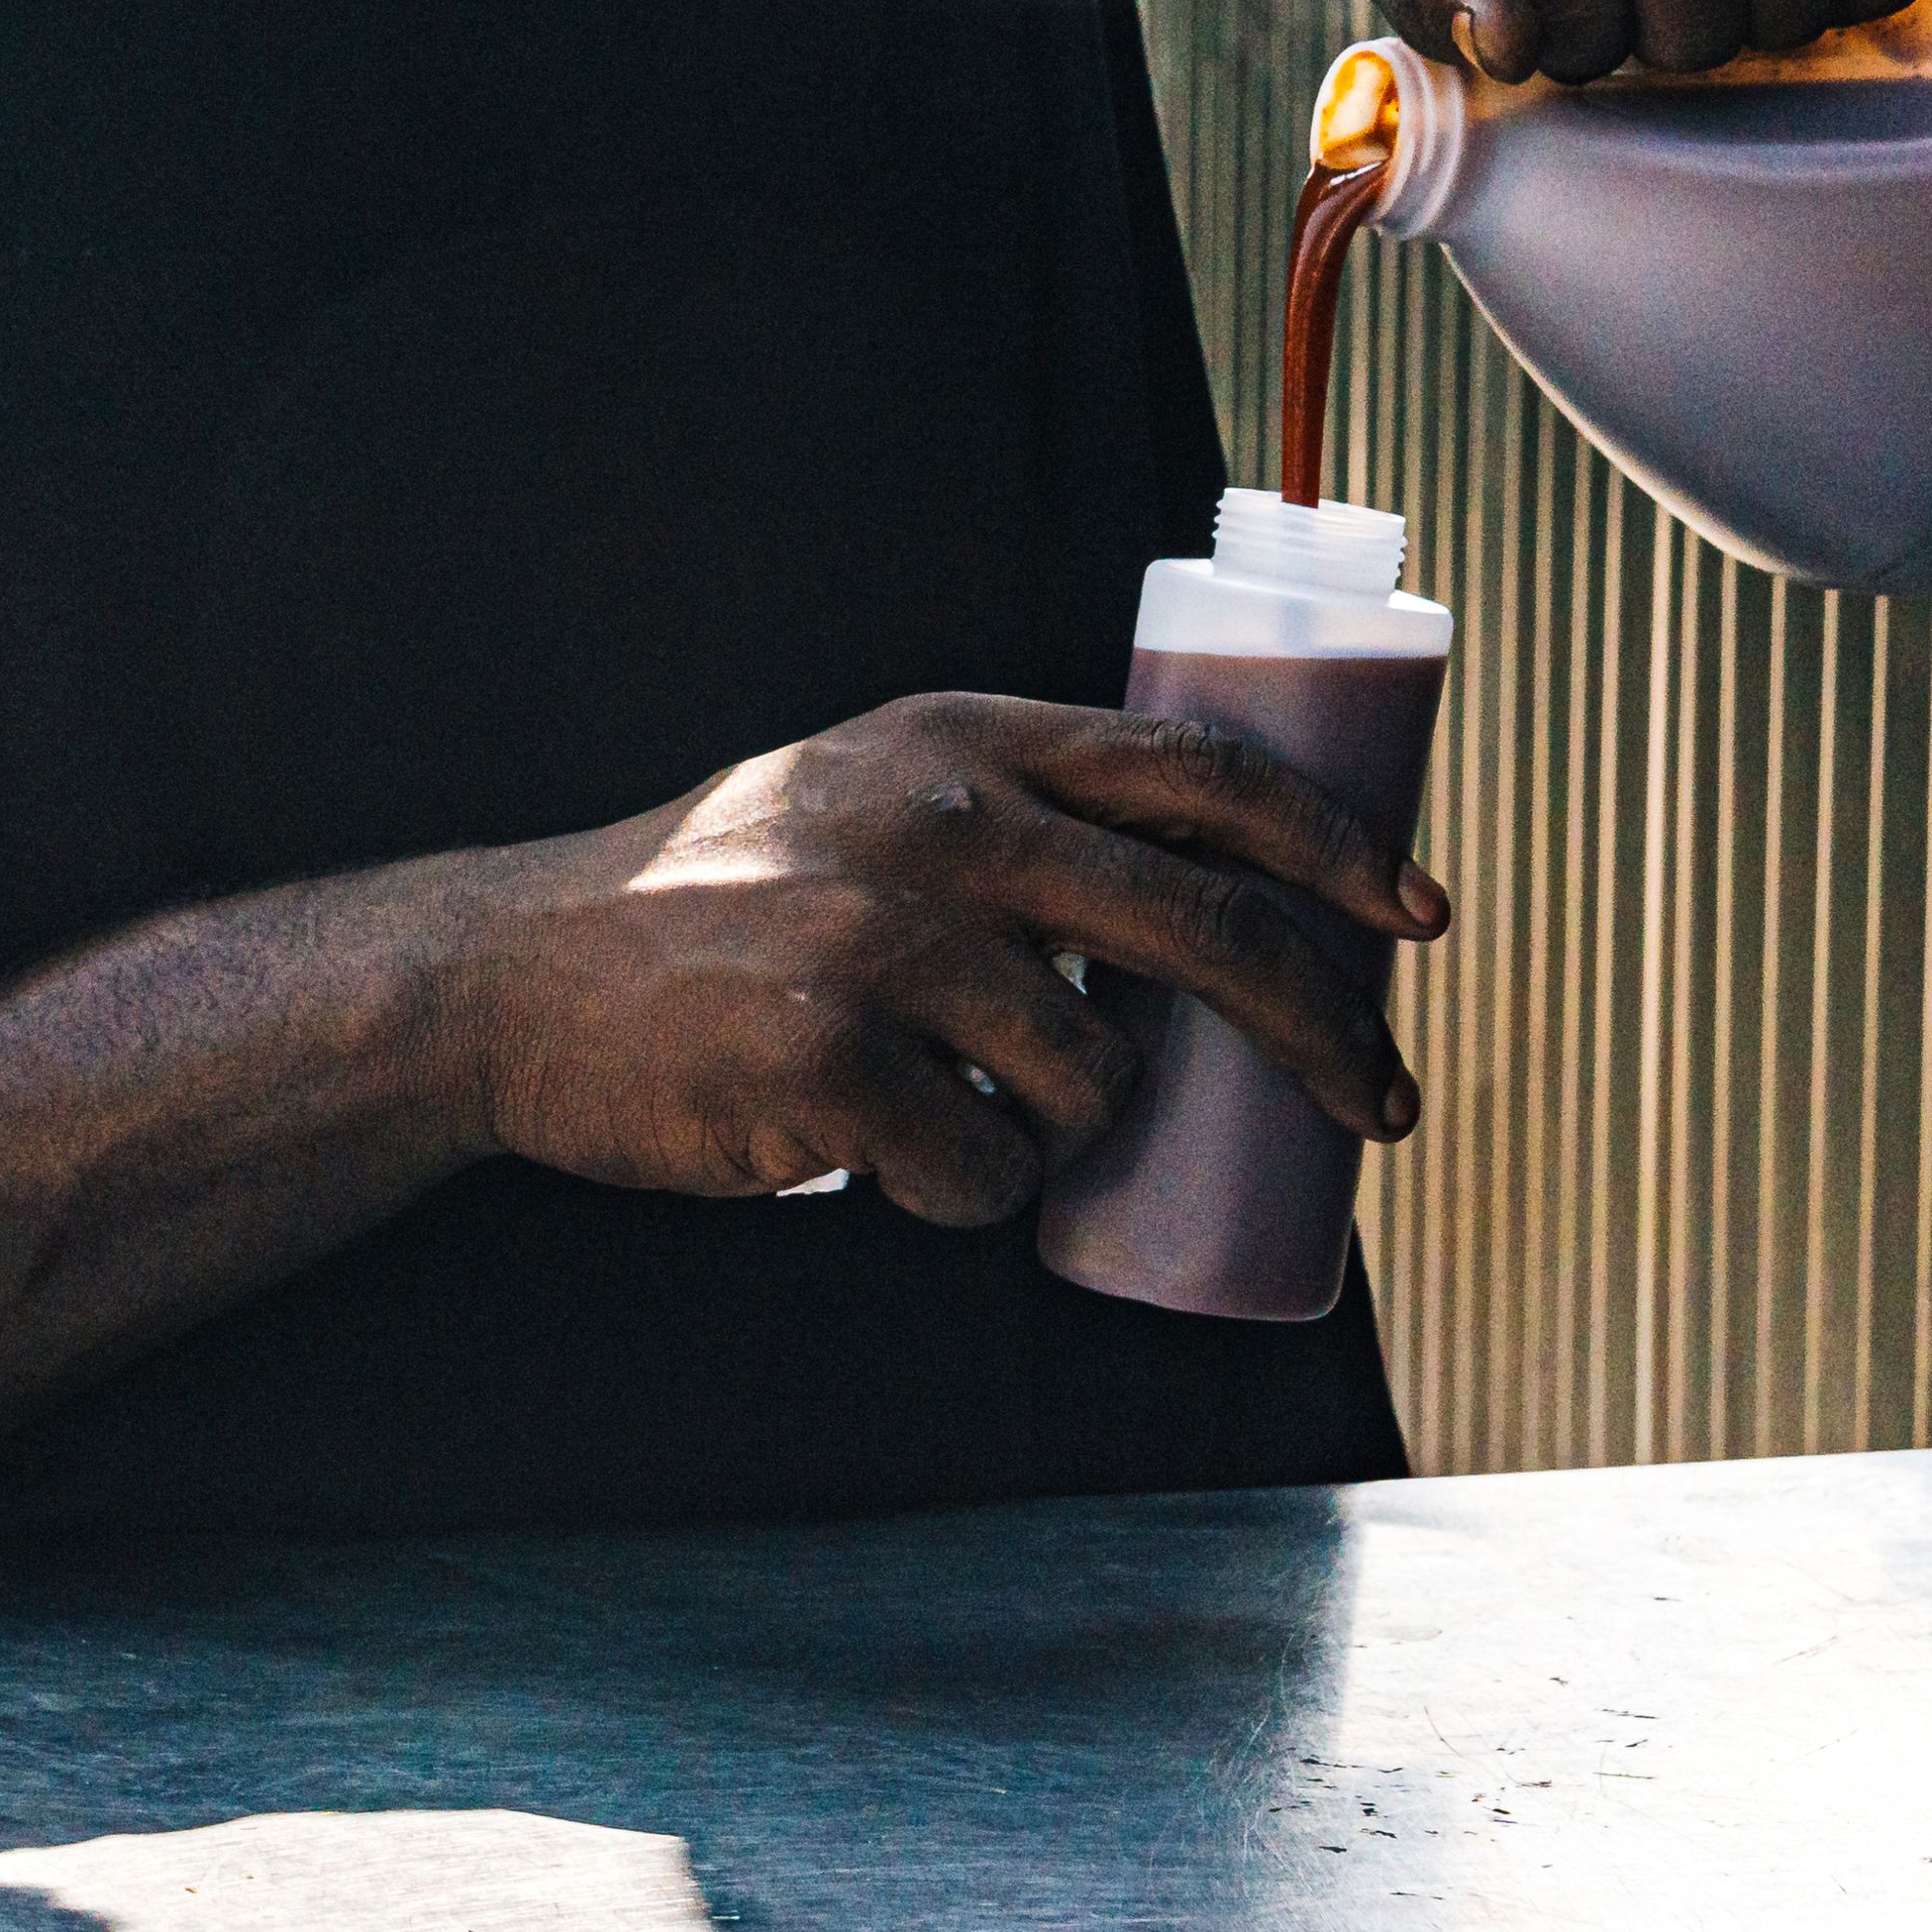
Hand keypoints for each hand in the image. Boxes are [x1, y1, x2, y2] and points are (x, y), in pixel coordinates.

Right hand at [451, 694, 1441, 1226]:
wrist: (515, 977)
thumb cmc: (711, 907)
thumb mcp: (858, 795)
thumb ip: (1000, 813)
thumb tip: (1197, 912)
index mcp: (958, 737)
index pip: (1199, 772)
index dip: (1333, 846)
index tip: (1416, 917)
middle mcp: (933, 820)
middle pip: (1204, 929)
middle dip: (1328, 1029)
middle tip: (1385, 1104)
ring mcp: (882, 941)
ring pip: (1095, 1083)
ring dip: (1067, 1133)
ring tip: (963, 1111)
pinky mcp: (834, 1060)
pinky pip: (985, 1172)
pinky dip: (965, 1194)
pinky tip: (884, 1159)